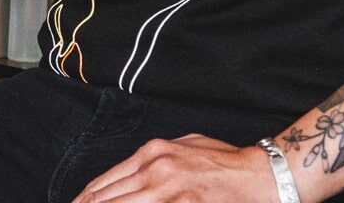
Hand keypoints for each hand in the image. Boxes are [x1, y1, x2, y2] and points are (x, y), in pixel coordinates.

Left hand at [74, 135, 277, 202]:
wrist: (257, 174)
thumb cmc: (224, 161)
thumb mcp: (184, 146)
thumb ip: (156, 159)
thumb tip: (130, 174)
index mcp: (152, 152)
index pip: (106, 181)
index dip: (85, 200)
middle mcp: (154, 168)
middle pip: (107, 197)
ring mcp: (167, 189)